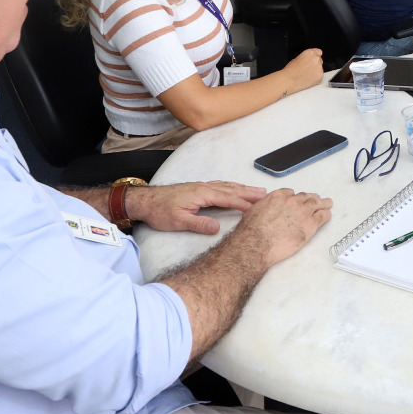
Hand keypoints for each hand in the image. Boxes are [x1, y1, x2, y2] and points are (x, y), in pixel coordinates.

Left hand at [128, 181, 267, 234]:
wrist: (146, 201)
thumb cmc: (160, 211)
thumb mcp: (178, 221)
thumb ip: (198, 223)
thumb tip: (217, 227)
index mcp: (201, 194)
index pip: (228, 198)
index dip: (243, 203)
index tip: (257, 208)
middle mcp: (203, 187)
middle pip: (231, 189)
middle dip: (249, 192)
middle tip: (266, 194)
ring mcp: (201, 186)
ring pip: (227, 186)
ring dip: (242, 188)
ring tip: (257, 191)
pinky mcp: (198, 189)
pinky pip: (220, 186)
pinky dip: (232, 187)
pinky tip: (235, 189)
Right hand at [239, 188, 332, 266]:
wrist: (257, 244)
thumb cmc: (252, 231)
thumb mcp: (254, 211)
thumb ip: (264, 207)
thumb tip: (265, 210)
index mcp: (278, 196)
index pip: (290, 193)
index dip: (294, 197)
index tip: (296, 200)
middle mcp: (292, 201)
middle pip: (306, 197)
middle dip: (311, 198)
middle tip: (316, 198)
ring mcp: (303, 212)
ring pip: (316, 203)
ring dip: (323, 203)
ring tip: (327, 203)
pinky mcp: (310, 224)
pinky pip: (322, 216)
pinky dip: (326, 214)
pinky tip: (327, 215)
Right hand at [281, 48, 323, 93]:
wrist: (288, 80)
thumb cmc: (290, 70)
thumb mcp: (298, 58)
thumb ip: (307, 57)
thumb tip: (310, 60)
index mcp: (310, 53)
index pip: (319, 52)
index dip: (315, 57)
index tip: (313, 61)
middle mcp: (316, 59)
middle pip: (320, 60)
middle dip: (315, 65)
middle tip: (307, 69)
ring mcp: (319, 67)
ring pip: (320, 69)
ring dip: (316, 71)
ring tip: (306, 74)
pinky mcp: (320, 76)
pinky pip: (320, 76)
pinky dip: (316, 78)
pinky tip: (308, 78)